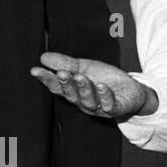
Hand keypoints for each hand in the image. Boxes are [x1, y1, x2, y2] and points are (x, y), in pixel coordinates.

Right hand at [30, 52, 157, 118]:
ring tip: (81, 76)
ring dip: (84, 89)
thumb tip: (43, 57)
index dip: (46, 79)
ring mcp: (99, 107)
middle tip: (62, 73)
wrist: (130, 90)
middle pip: (71, 95)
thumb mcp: (83, 67)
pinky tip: (102, 86)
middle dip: (66, 84)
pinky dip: (105, 96)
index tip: (35, 70)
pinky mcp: (116, 108)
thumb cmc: (103, 79)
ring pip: (88, 101)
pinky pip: (109, 105)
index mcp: (73, 91)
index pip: (56, 86)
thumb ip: (65, 63)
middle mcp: (82, 102)